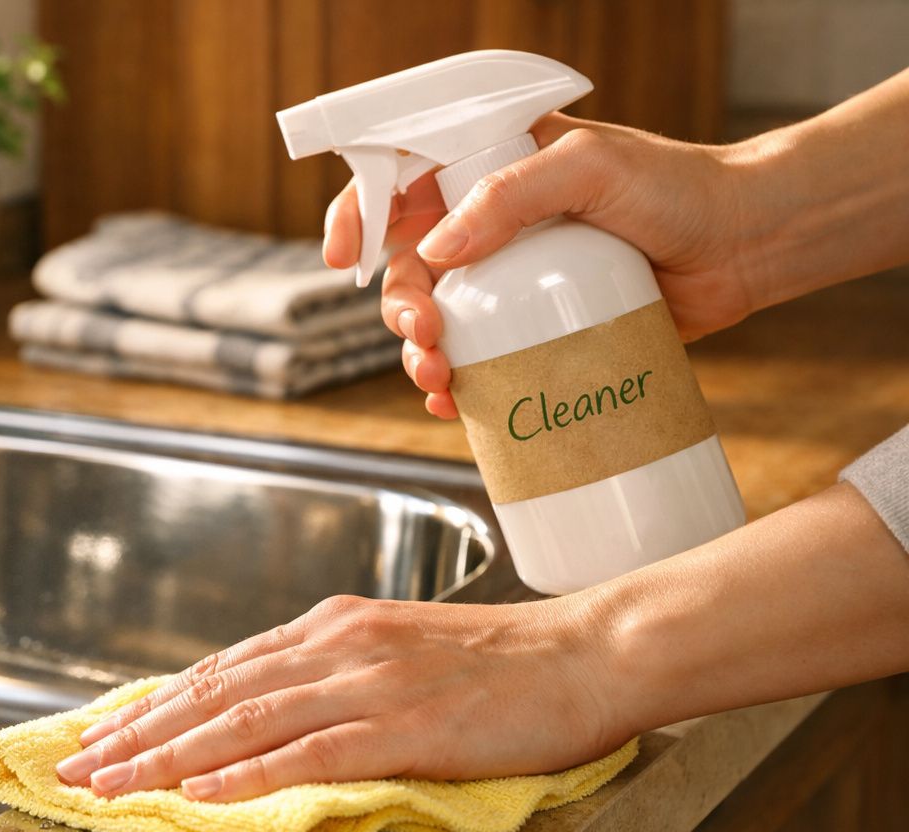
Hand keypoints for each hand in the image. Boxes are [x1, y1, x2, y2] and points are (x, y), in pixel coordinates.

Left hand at [53, 594, 625, 801]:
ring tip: (112, 781)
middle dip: (136, 732)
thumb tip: (268, 708)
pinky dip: (245, 772)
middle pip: (213, 694)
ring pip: (243, 721)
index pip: (221, 670)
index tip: (102, 731)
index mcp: (333, 627)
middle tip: (77, 764)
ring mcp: (368, 682)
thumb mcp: (398, 651)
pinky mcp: (404, 725)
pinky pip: (308, 751)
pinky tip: (199, 789)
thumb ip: (332, 673)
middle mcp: (337, 645)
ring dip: (166, 755)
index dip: (154, 703)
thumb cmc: (501, 664)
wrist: (587, 654)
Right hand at [326, 114, 758, 419]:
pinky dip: (460, 389)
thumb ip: (514, 193)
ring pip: (438, 320)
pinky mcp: (540, 329)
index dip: (357, 214)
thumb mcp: (593, 167)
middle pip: (409, 266)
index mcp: (491, 166)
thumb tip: (440, 248)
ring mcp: (514, 279)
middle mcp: (493, 222)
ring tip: (440, 380)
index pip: (400, 180)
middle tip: (423, 334)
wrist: (748, 244)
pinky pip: (483, 360)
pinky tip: (457, 406)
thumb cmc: (679, 188)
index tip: (342, 256)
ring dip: (420, 355)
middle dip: (398, 307)